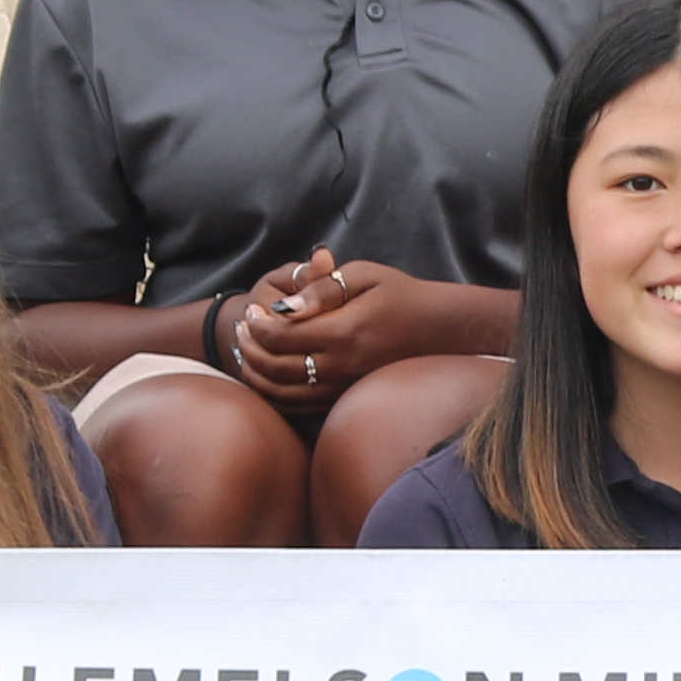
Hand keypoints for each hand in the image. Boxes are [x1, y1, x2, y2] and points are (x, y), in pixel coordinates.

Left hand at [230, 252, 398, 411]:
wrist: (437, 328)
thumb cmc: (398, 294)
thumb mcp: (362, 275)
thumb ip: (321, 289)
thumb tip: (284, 307)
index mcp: (344, 331)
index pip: (281, 335)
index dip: (257, 324)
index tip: (252, 311)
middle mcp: (342, 366)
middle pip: (275, 367)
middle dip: (249, 347)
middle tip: (243, 328)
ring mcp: (343, 387)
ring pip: (282, 393)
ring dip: (256, 372)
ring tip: (249, 349)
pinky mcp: (344, 398)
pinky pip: (298, 406)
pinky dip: (274, 393)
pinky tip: (268, 373)